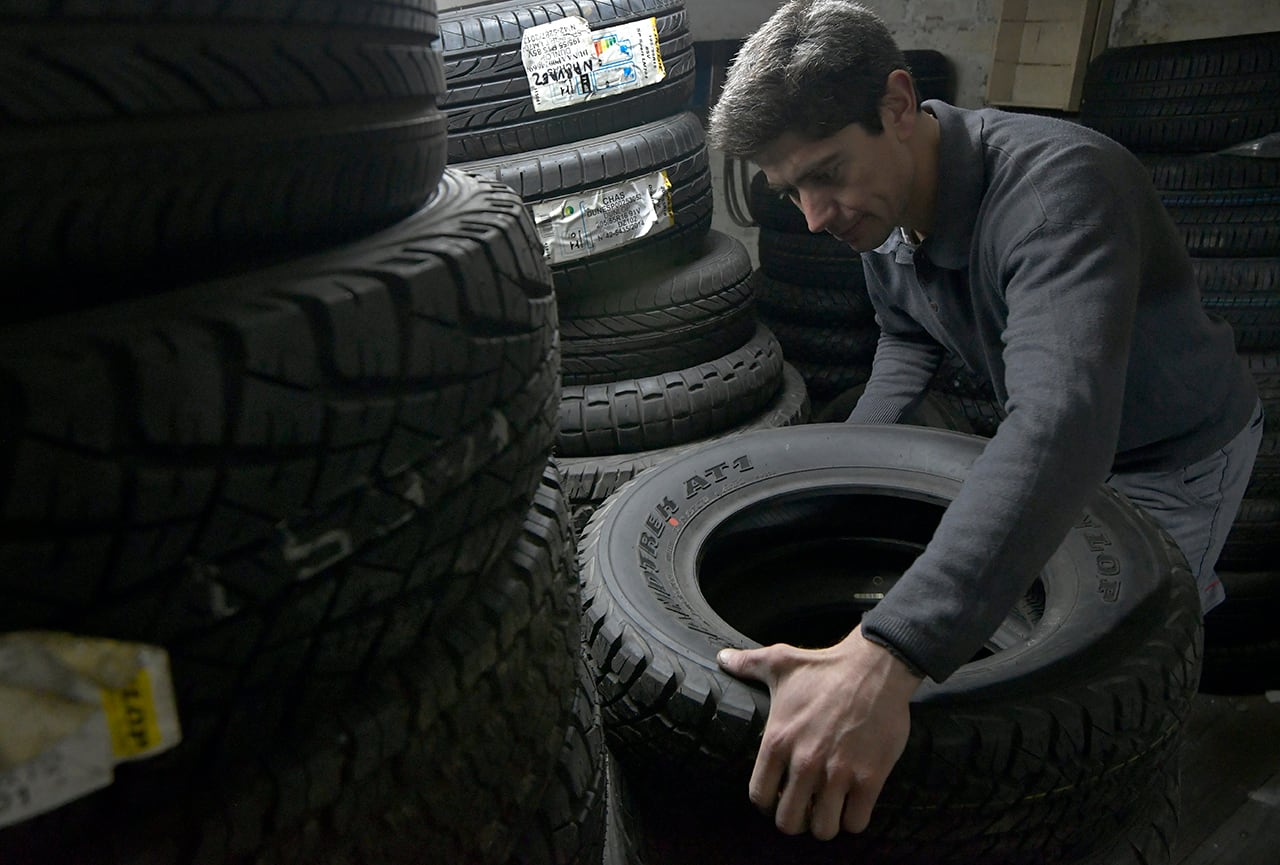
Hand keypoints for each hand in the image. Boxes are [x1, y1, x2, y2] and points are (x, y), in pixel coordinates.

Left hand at [716, 625, 922, 839]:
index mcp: (778, 741)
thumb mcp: (780, 662)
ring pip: (823, 829)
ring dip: (825, 824)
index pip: (759, 796)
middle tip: (804, 807)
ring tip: (828, 809)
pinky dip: (853, 819)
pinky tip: (853, 804)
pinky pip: (856, 823)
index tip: (778, 796)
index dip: (767, 802)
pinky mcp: (870, 778)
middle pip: (789, 822)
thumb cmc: (826, 667)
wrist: (876, 667)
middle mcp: (804, 762)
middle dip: (795, 820)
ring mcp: (838, 773)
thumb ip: (747, 664)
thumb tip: (723, 659)